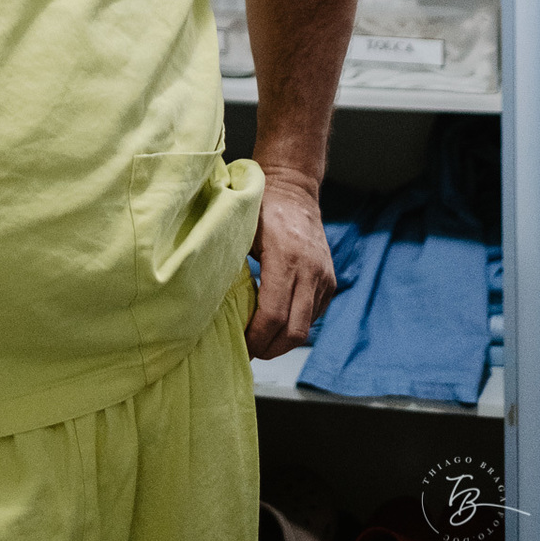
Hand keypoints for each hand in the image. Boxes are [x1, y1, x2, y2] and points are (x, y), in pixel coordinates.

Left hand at [244, 167, 336, 358]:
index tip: (241, 346)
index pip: (273, 314)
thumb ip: (233, 263)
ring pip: (306, 328)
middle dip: (270, 348)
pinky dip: (294, 325)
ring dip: (282, 341)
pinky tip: (275, 323)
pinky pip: (313, 316)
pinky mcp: (330, 282)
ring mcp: (324, 278)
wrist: (295, 188)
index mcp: (285, 257)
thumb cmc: (262, 206)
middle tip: (248, 352)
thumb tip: (209, 300)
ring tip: (259, 341)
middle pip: (294, 331)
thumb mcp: (241, 229)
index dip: (256, 338)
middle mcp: (310, 271)